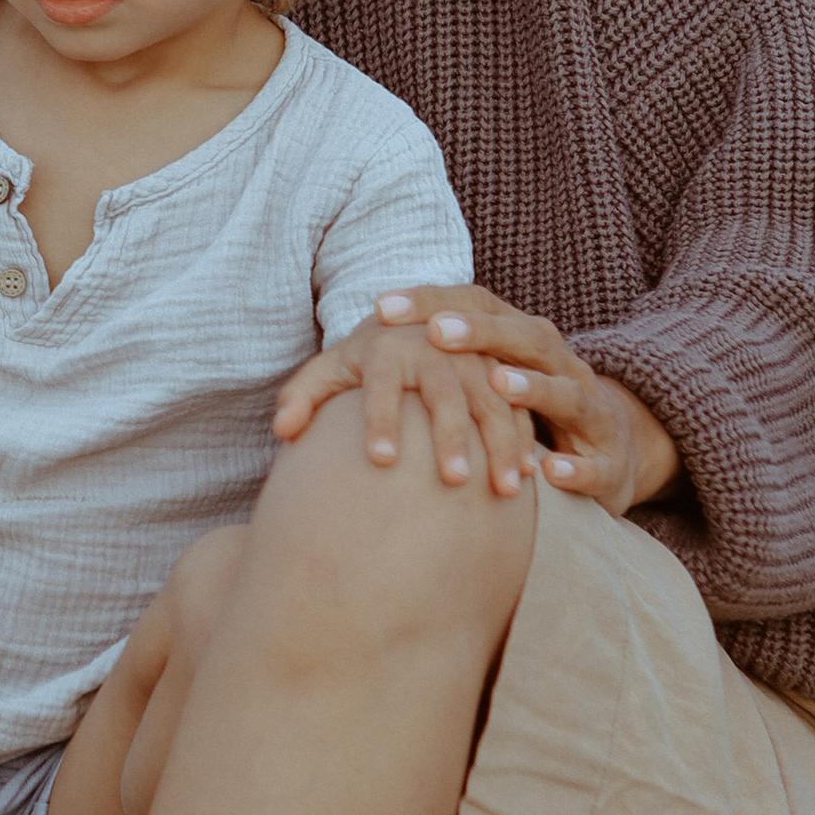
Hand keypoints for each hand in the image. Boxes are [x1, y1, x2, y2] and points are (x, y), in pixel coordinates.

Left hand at [273, 313, 534, 496]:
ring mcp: (476, 357)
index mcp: (388, 343)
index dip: (380, 418)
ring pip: (494, 398)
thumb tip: (282, 429)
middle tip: (452, 481)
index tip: (379, 461)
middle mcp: (436, 345)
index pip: (382, 380)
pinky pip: (522, 402)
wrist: (420, 324)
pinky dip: (527, 437)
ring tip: (502, 490)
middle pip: (444, 390)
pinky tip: (531, 477)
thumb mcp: (332, 371)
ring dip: (501, 443)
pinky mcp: (506, 370)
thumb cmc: (367, 361)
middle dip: (451, 434)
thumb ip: (303, 396)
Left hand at [364, 287, 679, 512]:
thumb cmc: (519, 411)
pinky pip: (595, 463)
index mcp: (521, 339)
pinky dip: (575, 466)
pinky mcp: (609, 461)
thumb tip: (318, 388)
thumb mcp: (476, 383)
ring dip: (533, 387)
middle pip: (523, 337)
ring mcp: (589, 408)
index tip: (381, 307)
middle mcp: (559, 363)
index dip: (432, 302)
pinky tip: (550, 470)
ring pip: (565, 390)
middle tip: (436, 334)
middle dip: (481, 334)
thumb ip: (417, 373)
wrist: (612, 450)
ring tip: (498, 385)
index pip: (477, 307)